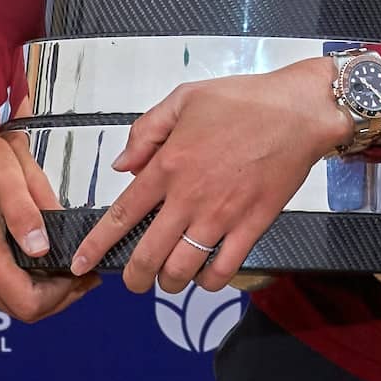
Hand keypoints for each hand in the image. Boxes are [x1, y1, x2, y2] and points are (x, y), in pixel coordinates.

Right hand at [0, 86, 99, 322]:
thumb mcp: (13, 178)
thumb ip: (27, 216)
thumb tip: (43, 250)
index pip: (26, 303)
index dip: (60, 297)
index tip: (82, 276)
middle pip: (17, 308)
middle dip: (54, 297)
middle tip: (82, 275)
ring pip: (4, 300)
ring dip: (36, 291)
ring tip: (64, 267)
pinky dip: (17, 282)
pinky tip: (37, 261)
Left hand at [69, 58, 354, 294]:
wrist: (298, 110)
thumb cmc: (244, 100)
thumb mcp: (184, 98)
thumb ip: (147, 131)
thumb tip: (122, 165)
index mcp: (168, 165)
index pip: (122, 215)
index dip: (97, 245)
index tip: (81, 262)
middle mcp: (189, 197)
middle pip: (148, 255)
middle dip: (133, 277)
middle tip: (132, 280)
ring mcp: (221, 215)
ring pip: (182, 269)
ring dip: (169, 282)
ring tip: (168, 279)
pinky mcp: (252, 225)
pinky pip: (224, 269)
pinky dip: (210, 282)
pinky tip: (205, 276)